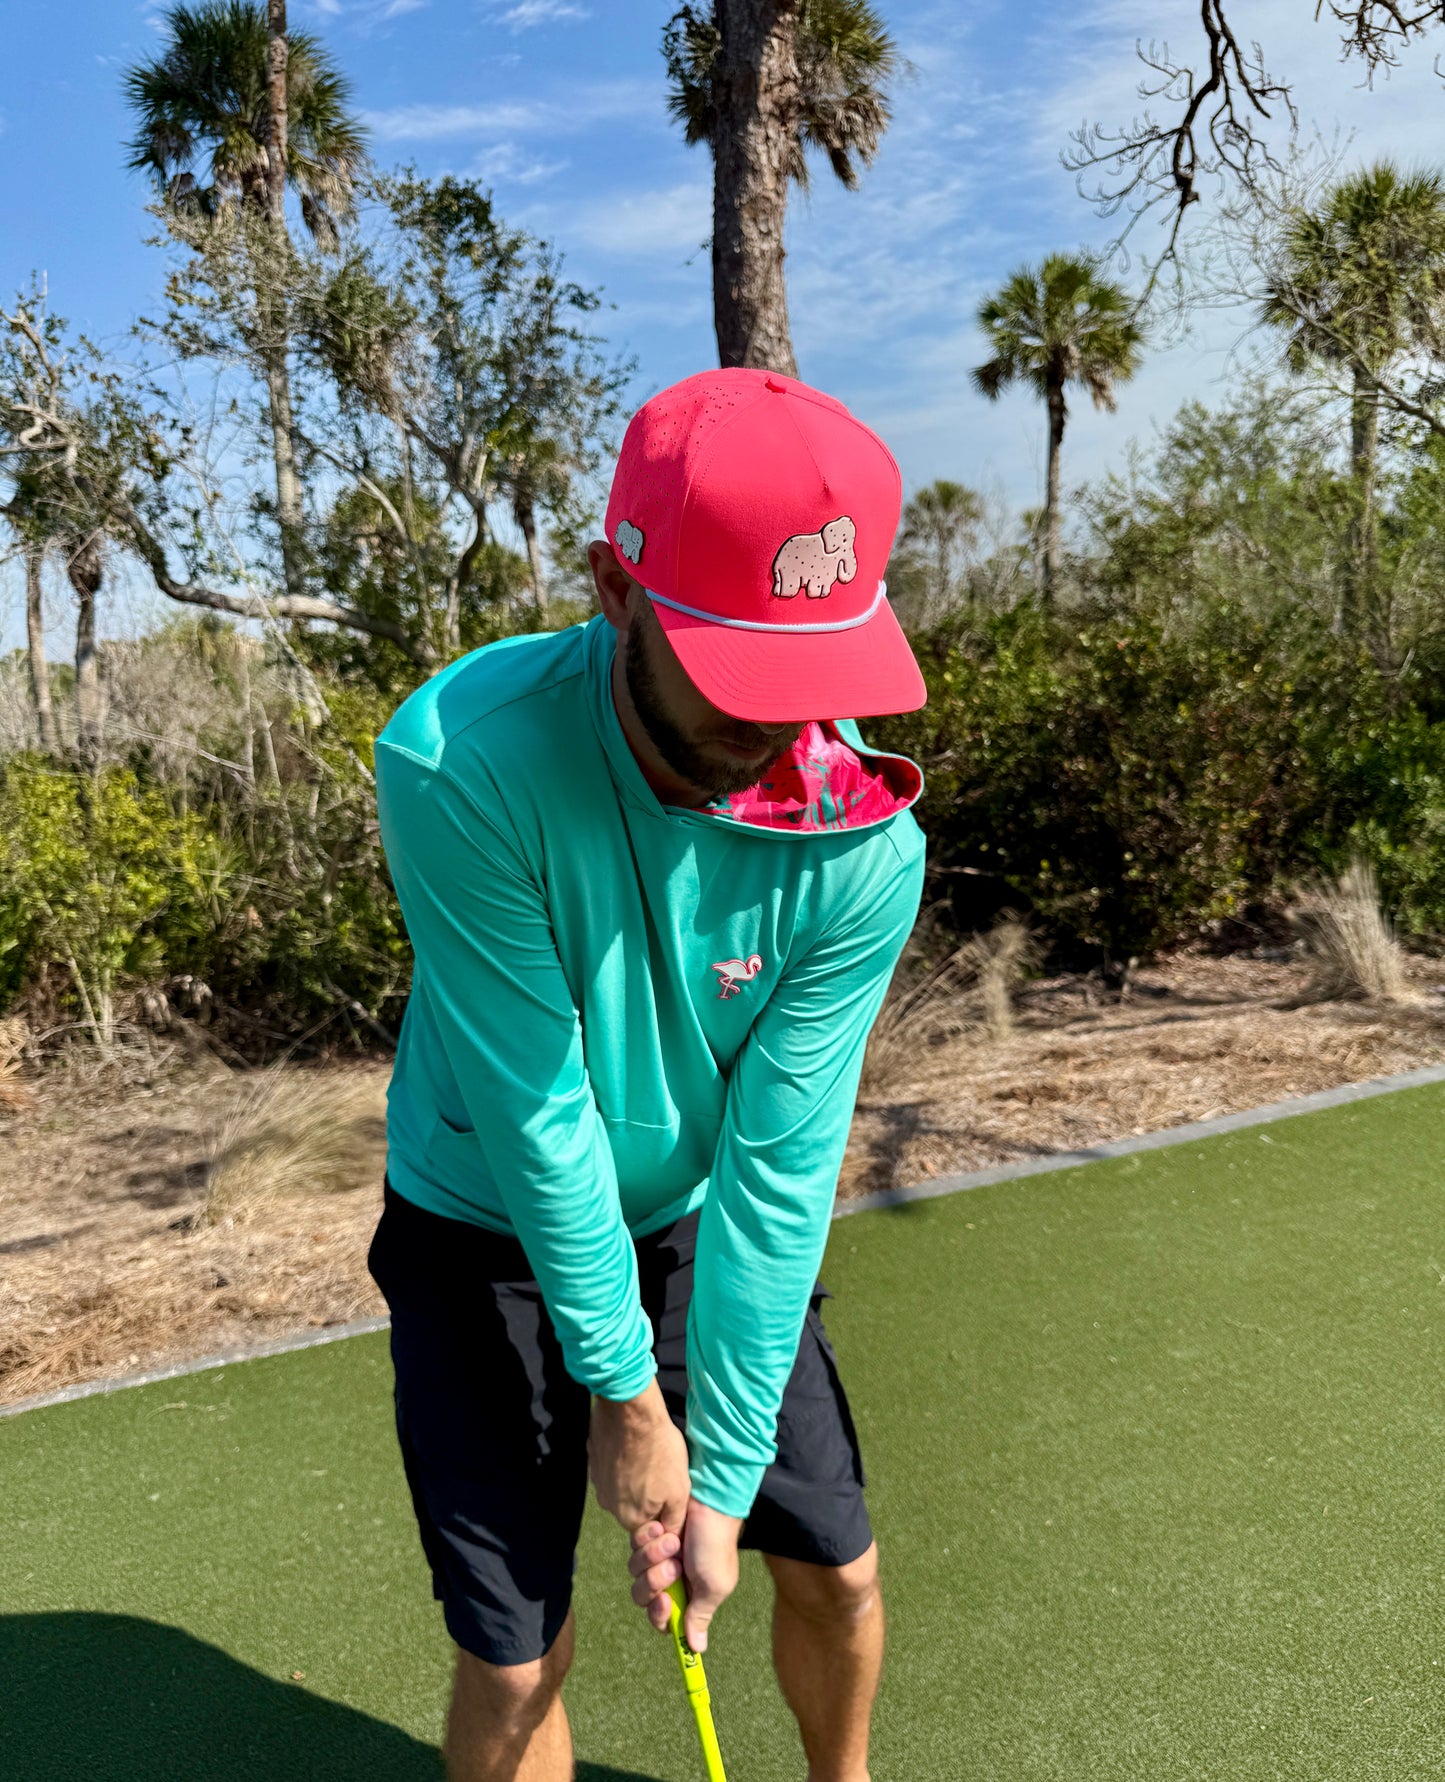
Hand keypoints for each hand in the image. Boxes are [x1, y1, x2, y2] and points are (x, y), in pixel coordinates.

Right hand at [588, 1378, 690, 1538]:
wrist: (630, 1411)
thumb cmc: (660, 1451)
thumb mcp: (680, 1491)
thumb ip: (674, 1519)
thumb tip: (672, 1534)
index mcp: (630, 1518)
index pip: (648, 1526)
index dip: (662, 1510)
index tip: (670, 1489)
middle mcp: (608, 1505)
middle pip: (633, 1507)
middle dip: (648, 1493)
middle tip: (662, 1471)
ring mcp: (598, 1481)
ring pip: (621, 1486)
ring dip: (634, 1476)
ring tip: (649, 1455)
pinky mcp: (593, 1458)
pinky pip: (611, 1466)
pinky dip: (622, 1459)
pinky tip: (634, 1444)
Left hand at [628, 1497, 741, 1651]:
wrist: (710, 1501)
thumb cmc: (716, 1544)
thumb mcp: (714, 1585)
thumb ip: (699, 1616)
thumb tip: (697, 1650)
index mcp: (687, 1596)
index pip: (662, 1621)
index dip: (659, 1616)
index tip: (665, 1602)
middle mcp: (669, 1579)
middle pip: (643, 1597)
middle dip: (654, 1582)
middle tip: (673, 1566)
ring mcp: (657, 1556)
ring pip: (636, 1571)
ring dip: (653, 1556)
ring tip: (673, 1541)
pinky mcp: (648, 1536)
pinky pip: (633, 1545)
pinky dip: (646, 1537)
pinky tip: (662, 1528)